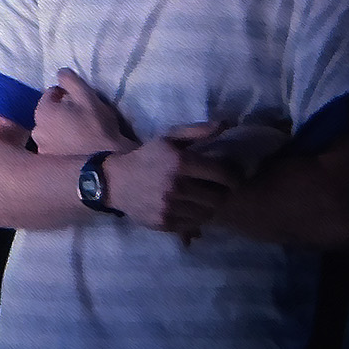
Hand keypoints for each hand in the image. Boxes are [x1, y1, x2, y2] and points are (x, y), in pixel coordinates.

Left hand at [32, 68, 135, 156]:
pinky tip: (75, 148)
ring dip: (59, 129)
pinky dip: (60, 145)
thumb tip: (60, 71)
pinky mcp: (48, 163)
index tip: (80, 103)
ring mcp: (41, 148)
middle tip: (80, 118)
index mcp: (43, 111)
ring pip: (50, 131)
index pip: (51, 94)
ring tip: (79, 134)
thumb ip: (71, 80)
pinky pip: (53, 147)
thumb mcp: (87, 97)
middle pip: (49, 113)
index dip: (67, 95)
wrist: (103, 165)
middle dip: (61, 112)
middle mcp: (36, 130)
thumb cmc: (96, 127)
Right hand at [104, 125, 238, 240]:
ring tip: (202, 199)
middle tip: (216, 190)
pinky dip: (196, 218)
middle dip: (221, 194)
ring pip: (208, 213)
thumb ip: (199, 131)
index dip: (233, 178)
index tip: (231, 179)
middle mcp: (176, 186)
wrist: (115, 181)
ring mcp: (170, 206)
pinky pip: (194, 224)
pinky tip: (189, 208)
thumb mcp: (169, 138)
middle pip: (219, 197)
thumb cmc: (147, 157)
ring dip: (209, 207)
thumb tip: (227, 124)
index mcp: (180, 162)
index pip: (223, 175)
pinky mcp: (165, 222)